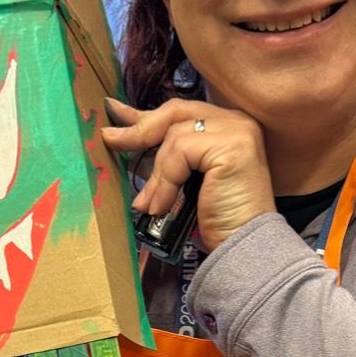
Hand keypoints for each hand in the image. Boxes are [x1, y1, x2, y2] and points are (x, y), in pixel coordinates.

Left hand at [101, 98, 273, 252]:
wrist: (243, 244)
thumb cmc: (218, 219)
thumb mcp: (188, 180)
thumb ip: (169, 157)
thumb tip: (124, 139)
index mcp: (229, 127)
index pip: (181, 112)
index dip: (146, 114)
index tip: (115, 113)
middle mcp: (237, 122)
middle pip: (175, 112)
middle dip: (140, 129)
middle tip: (112, 141)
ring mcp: (236, 131)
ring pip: (173, 136)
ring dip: (156, 174)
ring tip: (151, 204)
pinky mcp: (230, 145)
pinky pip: (179, 152)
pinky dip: (165, 181)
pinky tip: (163, 205)